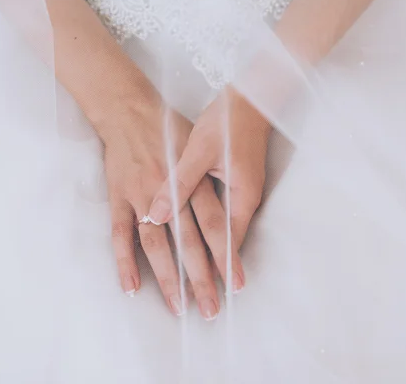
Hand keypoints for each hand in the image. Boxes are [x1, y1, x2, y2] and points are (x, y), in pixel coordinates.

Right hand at [98, 80, 227, 319]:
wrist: (129, 110)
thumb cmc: (168, 129)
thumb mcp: (197, 149)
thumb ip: (208, 184)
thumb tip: (227, 216)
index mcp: (193, 180)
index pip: (215, 226)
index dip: (226, 256)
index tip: (236, 284)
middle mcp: (168, 192)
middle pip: (188, 243)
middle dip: (201, 279)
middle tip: (210, 309)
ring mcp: (140, 196)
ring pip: (156, 245)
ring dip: (167, 279)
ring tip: (178, 307)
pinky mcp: (119, 197)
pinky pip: (120, 234)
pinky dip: (124, 261)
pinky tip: (131, 286)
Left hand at [148, 88, 271, 292]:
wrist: (250, 97)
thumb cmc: (225, 121)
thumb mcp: (199, 149)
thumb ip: (178, 184)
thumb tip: (156, 215)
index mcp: (237, 194)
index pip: (225, 240)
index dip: (216, 269)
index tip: (212, 294)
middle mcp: (244, 199)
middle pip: (229, 245)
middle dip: (220, 276)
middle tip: (214, 307)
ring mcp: (244, 193)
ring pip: (230, 235)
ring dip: (222, 261)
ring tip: (218, 288)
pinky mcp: (239, 185)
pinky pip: (230, 219)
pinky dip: (222, 238)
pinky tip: (218, 249)